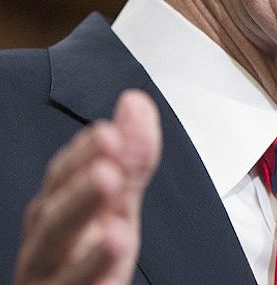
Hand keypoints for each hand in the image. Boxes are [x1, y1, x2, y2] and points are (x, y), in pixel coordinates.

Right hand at [14, 90, 162, 284]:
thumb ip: (129, 161)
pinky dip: (91, 281)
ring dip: (83, 242)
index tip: (108, 133)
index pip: (62, 179)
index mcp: (60, 214)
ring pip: (51, 259)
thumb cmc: (91, 259)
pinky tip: (110, 266)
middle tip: (107, 170)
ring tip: (115, 227)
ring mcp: (49, 278)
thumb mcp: (117, 208)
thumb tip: (136, 104)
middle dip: (77, 194)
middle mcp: (47, 245)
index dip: (82, 157)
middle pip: (51, 220)